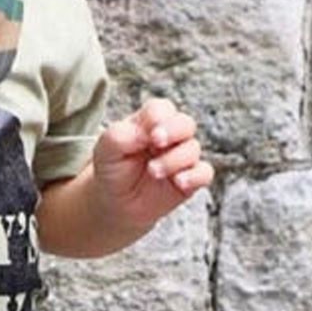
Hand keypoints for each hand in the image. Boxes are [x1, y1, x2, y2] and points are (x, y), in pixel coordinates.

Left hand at [92, 97, 214, 234]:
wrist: (115, 201)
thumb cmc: (112, 168)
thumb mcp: (106, 149)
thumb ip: (121, 134)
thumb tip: (146, 133)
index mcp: (148, 123)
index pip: (161, 109)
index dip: (157, 117)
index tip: (147, 133)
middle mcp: (169, 137)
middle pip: (185, 123)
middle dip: (173, 131)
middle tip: (156, 142)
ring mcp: (181, 157)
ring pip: (193, 148)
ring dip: (173, 160)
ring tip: (153, 171)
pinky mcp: (190, 179)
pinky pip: (205, 173)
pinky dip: (195, 176)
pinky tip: (179, 182)